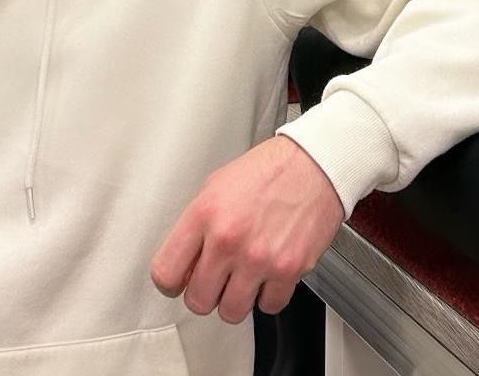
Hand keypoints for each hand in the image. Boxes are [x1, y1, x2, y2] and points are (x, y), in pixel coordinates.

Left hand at [150, 136, 343, 323]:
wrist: (312, 165)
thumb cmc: (267, 172)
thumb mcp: (215, 186)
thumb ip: (195, 226)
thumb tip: (184, 261)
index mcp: (204, 214)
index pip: (165, 273)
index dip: (170, 282)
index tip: (179, 280)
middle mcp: (228, 239)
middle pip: (197, 301)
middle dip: (204, 292)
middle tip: (214, 278)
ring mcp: (258, 258)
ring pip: (230, 312)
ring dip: (235, 298)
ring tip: (242, 276)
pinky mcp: (288, 270)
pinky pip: (267, 307)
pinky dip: (267, 296)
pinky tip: (268, 273)